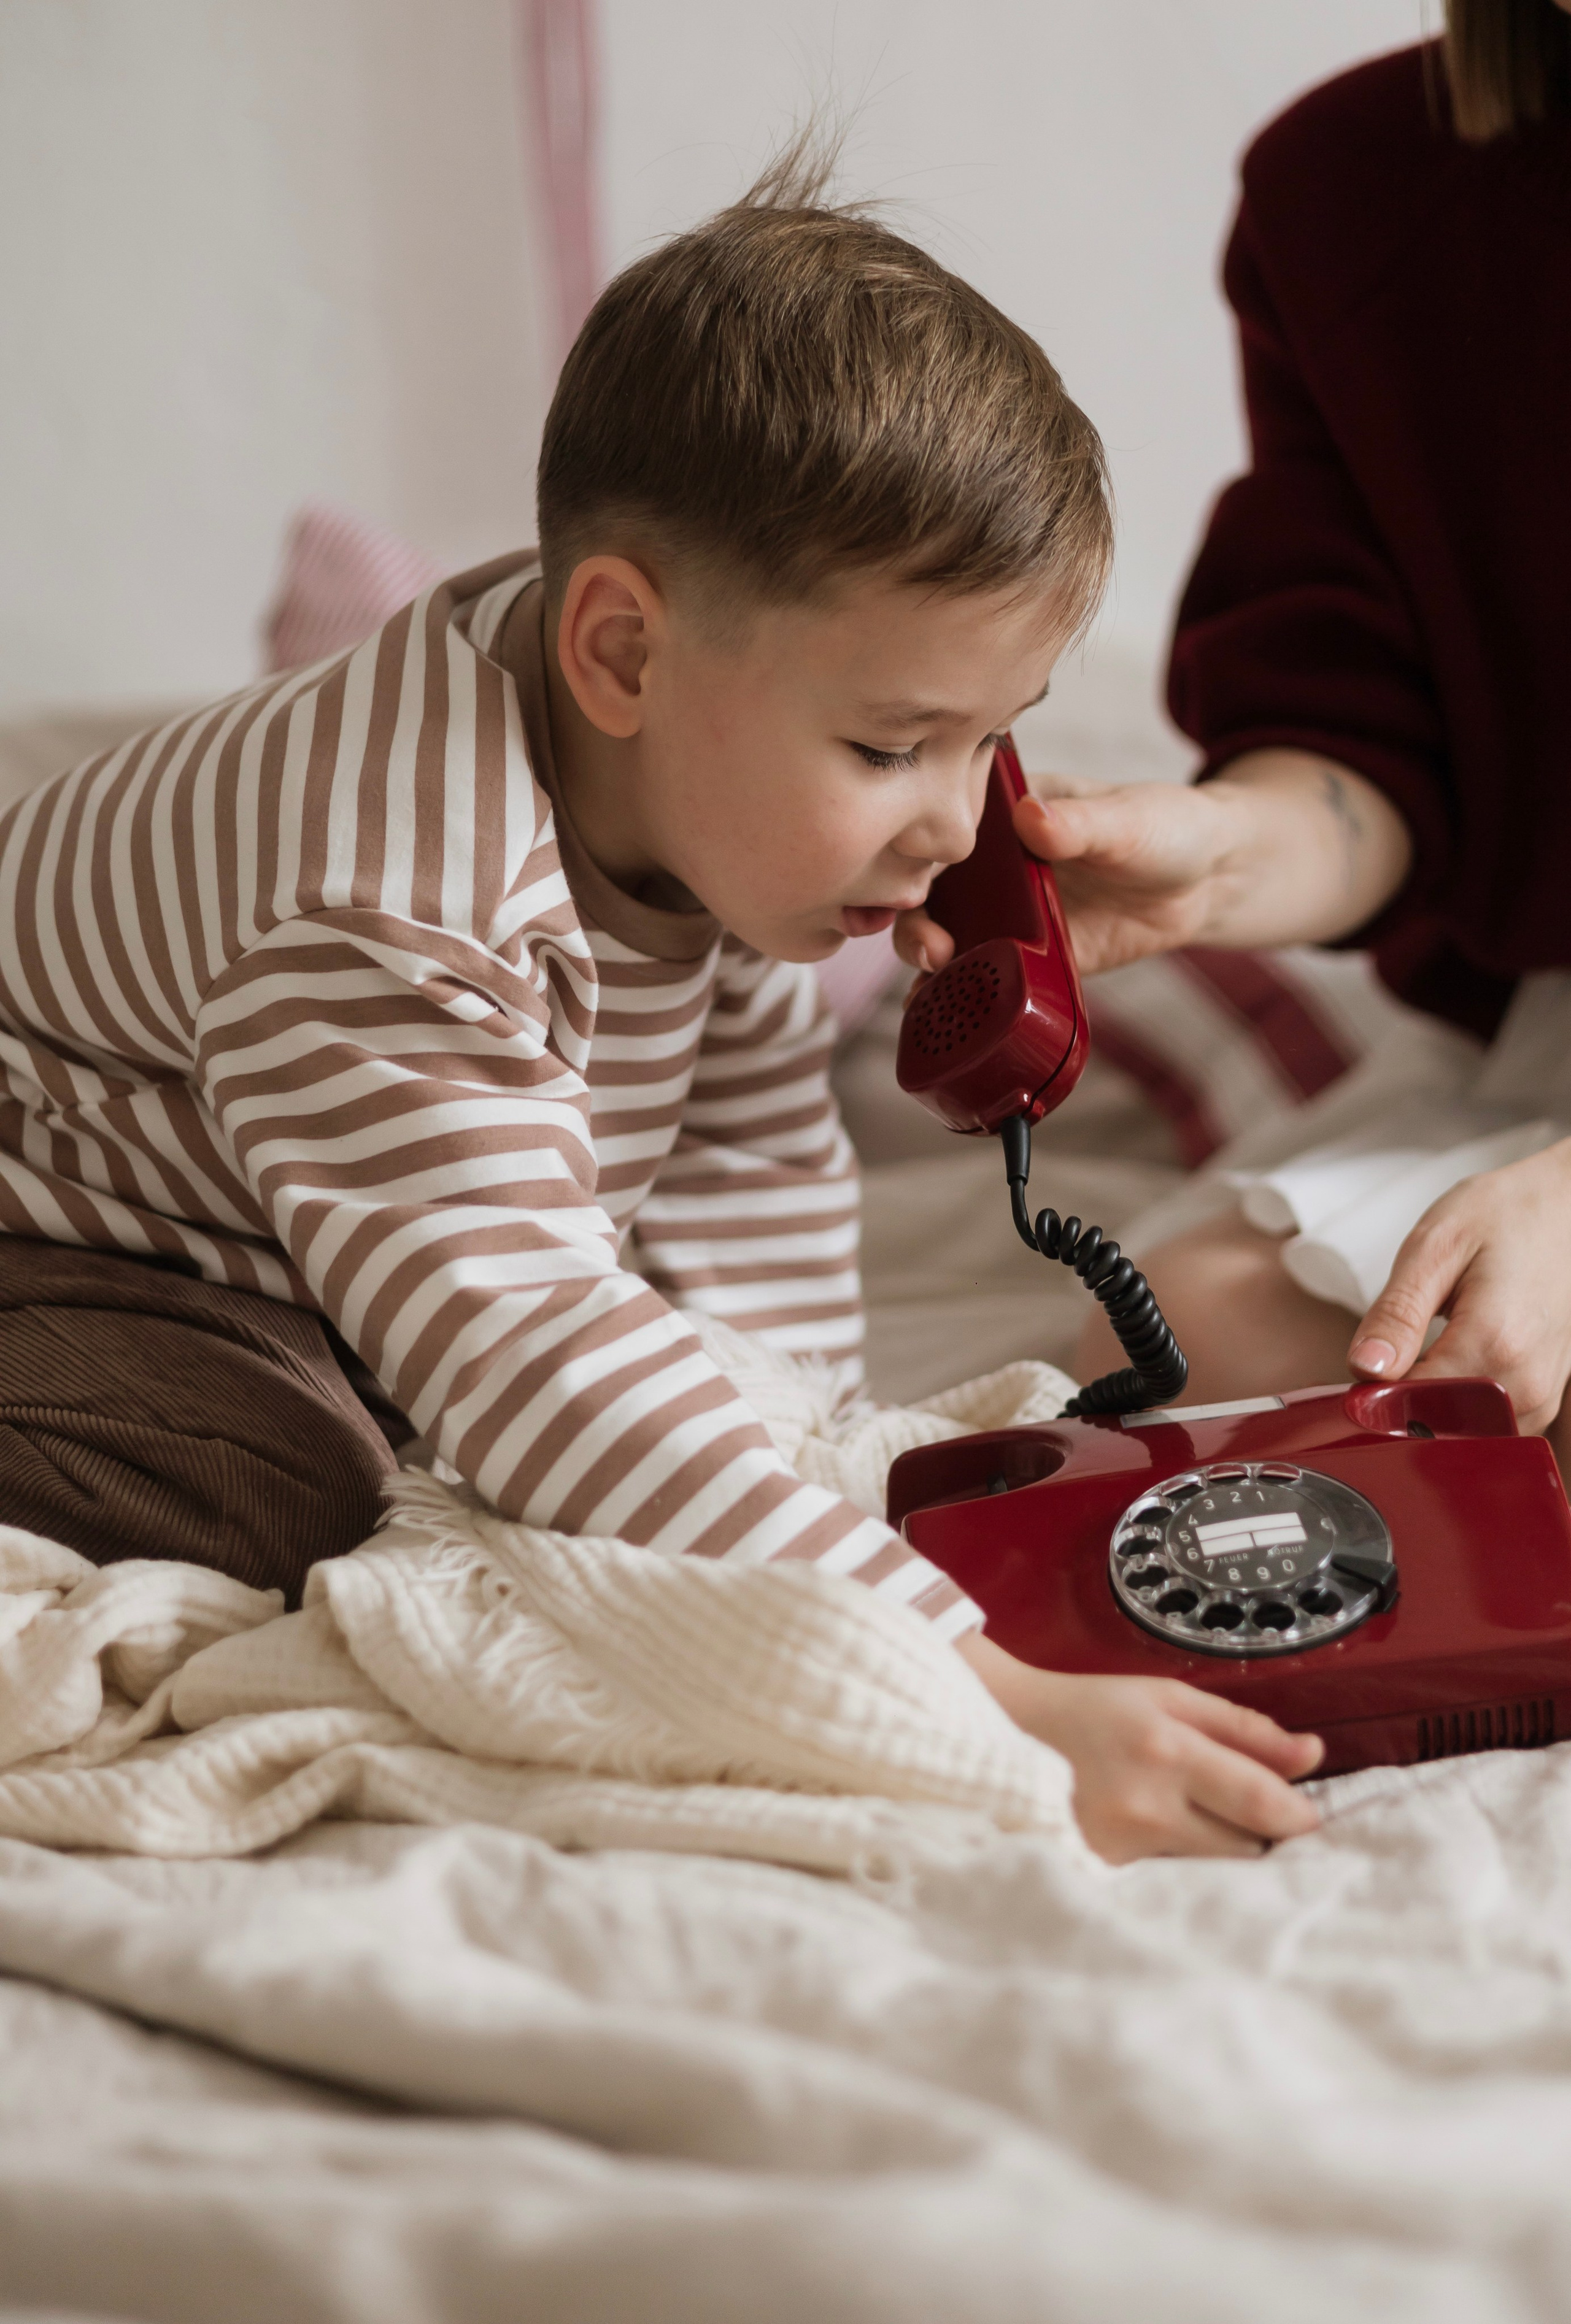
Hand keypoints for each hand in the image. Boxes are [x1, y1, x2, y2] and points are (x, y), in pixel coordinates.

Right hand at [895, 776, 1232, 980]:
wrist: (1208, 881)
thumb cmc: (1166, 828)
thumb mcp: (1127, 818)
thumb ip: (1080, 822)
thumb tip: (1032, 818)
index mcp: (1004, 815)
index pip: (946, 835)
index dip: (919, 860)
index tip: (917, 885)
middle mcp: (995, 867)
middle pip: (932, 895)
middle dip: (917, 924)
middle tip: (933, 948)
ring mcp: (1008, 916)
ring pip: (949, 941)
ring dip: (930, 968)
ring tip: (929, 990)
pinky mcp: (1029, 960)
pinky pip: (987, 982)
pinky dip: (962, 1001)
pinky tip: (944, 1020)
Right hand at [956, 1632, 1322, 1861]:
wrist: (1005, 1732)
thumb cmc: (1092, 1709)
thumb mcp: (1168, 1697)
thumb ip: (1244, 1728)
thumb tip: (1312, 1755)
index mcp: (1168, 1750)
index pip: (1262, 1802)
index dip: (1300, 1816)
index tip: (1311, 1815)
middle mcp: (1147, 1806)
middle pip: (1247, 1846)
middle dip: (1263, 1832)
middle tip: (1251, 1810)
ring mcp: (1123, 1847)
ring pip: (1213, 1866)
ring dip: (1223, 1845)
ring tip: (1195, 1813)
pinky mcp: (1107, 1872)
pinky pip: (1173, 1874)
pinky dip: (1180, 1858)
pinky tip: (1157, 1830)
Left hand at [1349, 1135, 1570, 1434]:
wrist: (1567, 1208)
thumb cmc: (1506, 1216)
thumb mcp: (1435, 1247)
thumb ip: (1397, 1315)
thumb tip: (1364, 1369)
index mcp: (1494, 1343)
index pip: (1408, 1407)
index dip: (1371, 1396)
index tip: (1361, 1369)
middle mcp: (1524, 1382)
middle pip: (1434, 1427)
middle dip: (1398, 1404)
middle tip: (1393, 1352)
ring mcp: (1540, 1396)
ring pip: (1458, 1433)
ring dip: (1427, 1406)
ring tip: (1425, 1350)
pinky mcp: (1542, 1399)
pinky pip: (1484, 1426)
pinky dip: (1455, 1407)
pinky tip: (1447, 1365)